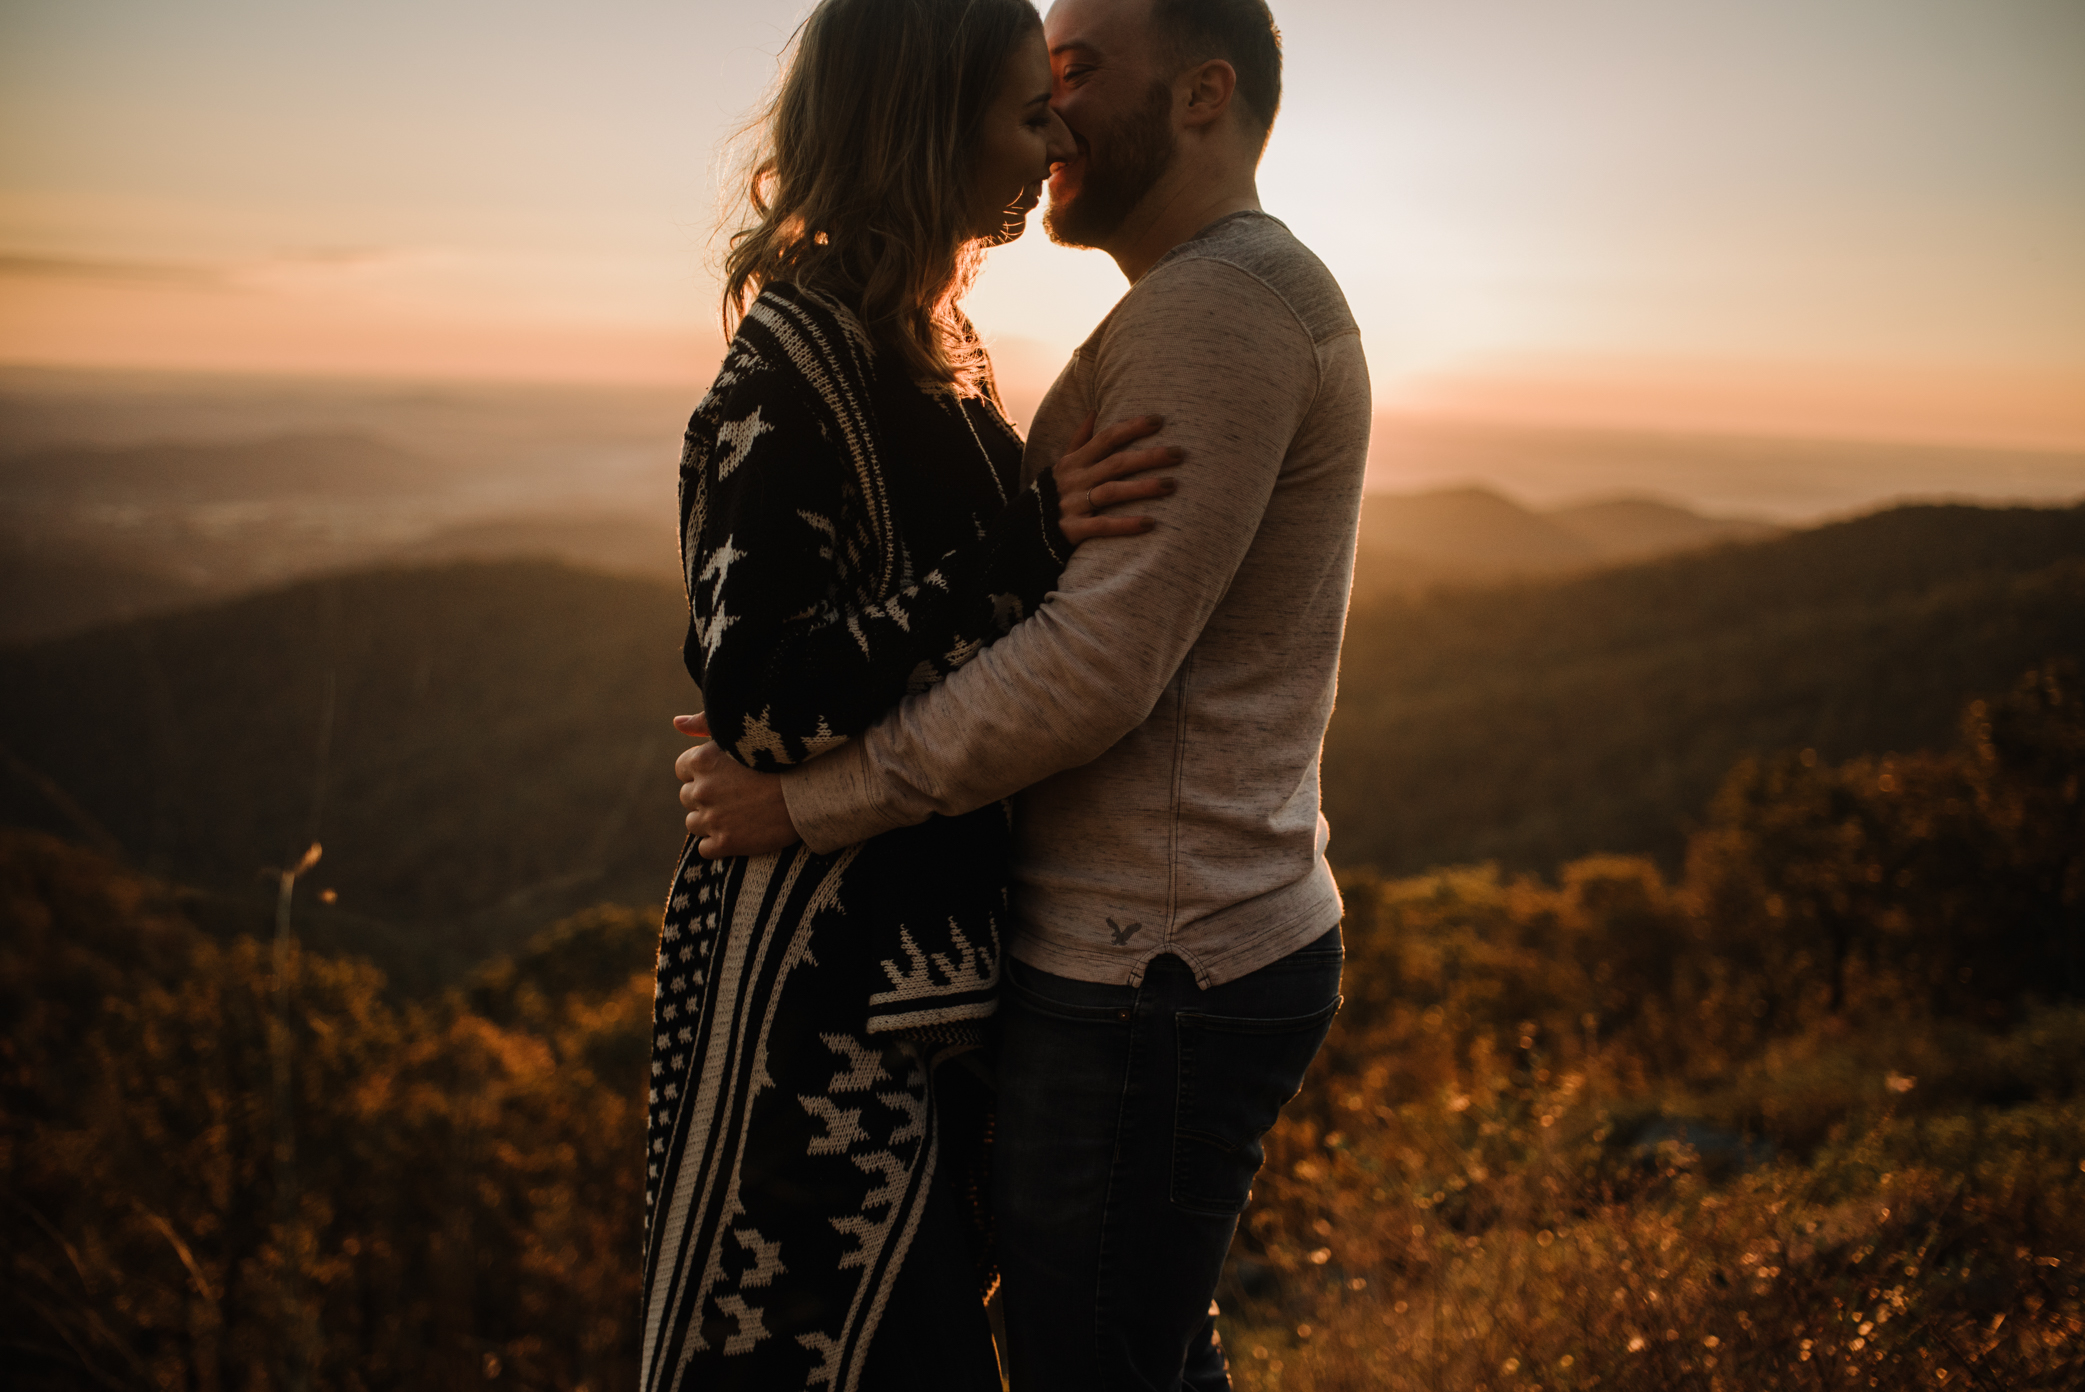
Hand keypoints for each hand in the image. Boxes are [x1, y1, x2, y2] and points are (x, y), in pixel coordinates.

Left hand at [672, 713, 802, 858]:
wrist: (814, 789)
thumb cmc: (783, 756)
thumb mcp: (742, 733)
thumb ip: (705, 724)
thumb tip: (677, 722)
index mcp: (702, 760)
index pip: (682, 769)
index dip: (703, 772)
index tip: (724, 775)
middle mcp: (701, 790)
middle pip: (688, 797)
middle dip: (707, 797)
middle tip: (735, 795)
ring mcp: (712, 819)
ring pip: (694, 823)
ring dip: (711, 821)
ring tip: (738, 815)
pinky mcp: (726, 843)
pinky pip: (706, 849)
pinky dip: (718, 844)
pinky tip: (739, 834)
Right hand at [1054, 412, 1180, 544]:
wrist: (1024, 531)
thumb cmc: (1052, 494)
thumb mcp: (1062, 464)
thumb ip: (1079, 440)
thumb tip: (1094, 410)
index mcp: (1075, 461)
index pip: (1106, 438)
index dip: (1132, 427)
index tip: (1159, 420)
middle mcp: (1075, 479)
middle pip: (1117, 463)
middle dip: (1149, 456)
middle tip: (1179, 453)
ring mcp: (1074, 504)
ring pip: (1112, 492)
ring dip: (1143, 488)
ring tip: (1172, 485)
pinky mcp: (1073, 530)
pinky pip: (1103, 526)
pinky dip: (1126, 524)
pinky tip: (1150, 523)